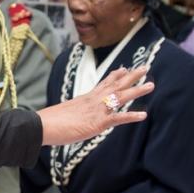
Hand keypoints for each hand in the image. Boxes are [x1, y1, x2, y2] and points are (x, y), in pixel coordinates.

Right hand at [38, 66, 152, 145]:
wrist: (42, 125)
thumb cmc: (49, 122)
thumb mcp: (64, 114)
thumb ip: (72, 114)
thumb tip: (69, 118)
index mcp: (85, 98)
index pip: (103, 84)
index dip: (115, 76)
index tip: (124, 68)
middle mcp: (93, 100)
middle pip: (115, 85)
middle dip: (131, 76)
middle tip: (144, 67)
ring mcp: (96, 110)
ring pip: (120, 96)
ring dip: (137, 90)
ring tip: (151, 84)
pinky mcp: (98, 122)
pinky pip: (118, 118)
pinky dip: (132, 116)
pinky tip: (143, 115)